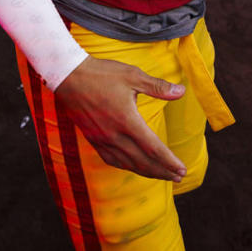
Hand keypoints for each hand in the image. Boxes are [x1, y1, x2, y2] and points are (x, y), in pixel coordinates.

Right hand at [54, 56, 186, 180]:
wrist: (69, 77)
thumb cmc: (102, 74)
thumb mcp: (133, 75)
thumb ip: (158, 87)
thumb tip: (182, 91)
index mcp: (127, 120)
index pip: (153, 148)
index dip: (169, 162)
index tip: (182, 170)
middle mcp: (115, 135)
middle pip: (143, 162)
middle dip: (163, 171)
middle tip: (178, 177)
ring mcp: (102, 139)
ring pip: (128, 164)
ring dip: (147, 172)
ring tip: (162, 175)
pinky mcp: (93, 139)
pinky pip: (112, 160)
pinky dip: (127, 167)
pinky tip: (134, 166)